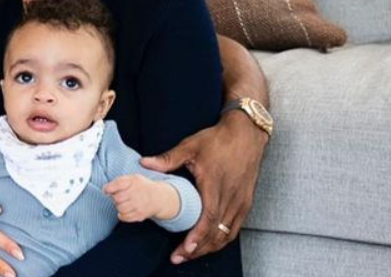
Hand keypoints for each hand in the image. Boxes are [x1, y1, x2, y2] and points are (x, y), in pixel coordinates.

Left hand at [104, 174, 177, 222]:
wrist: (158, 197)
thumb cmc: (141, 187)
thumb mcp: (132, 178)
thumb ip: (118, 182)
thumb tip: (105, 189)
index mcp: (133, 181)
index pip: (117, 184)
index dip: (109, 188)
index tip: (107, 190)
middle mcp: (137, 193)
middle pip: (117, 198)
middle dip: (114, 198)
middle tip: (119, 197)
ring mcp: (139, 205)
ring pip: (120, 208)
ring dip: (118, 207)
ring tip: (123, 203)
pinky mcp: (140, 215)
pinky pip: (125, 217)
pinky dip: (122, 215)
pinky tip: (124, 211)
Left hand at [140, 110, 266, 263]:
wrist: (246, 133)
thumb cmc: (218, 139)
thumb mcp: (190, 146)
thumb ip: (167, 159)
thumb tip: (144, 163)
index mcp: (215, 186)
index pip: (208, 219)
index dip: (196, 237)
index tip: (184, 249)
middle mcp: (231, 197)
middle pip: (217, 233)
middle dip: (198, 249)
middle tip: (179, 258)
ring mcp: (241, 201)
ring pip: (227, 234)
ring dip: (210, 247)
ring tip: (192, 254)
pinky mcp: (246, 201)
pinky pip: (235, 227)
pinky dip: (223, 239)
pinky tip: (211, 243)